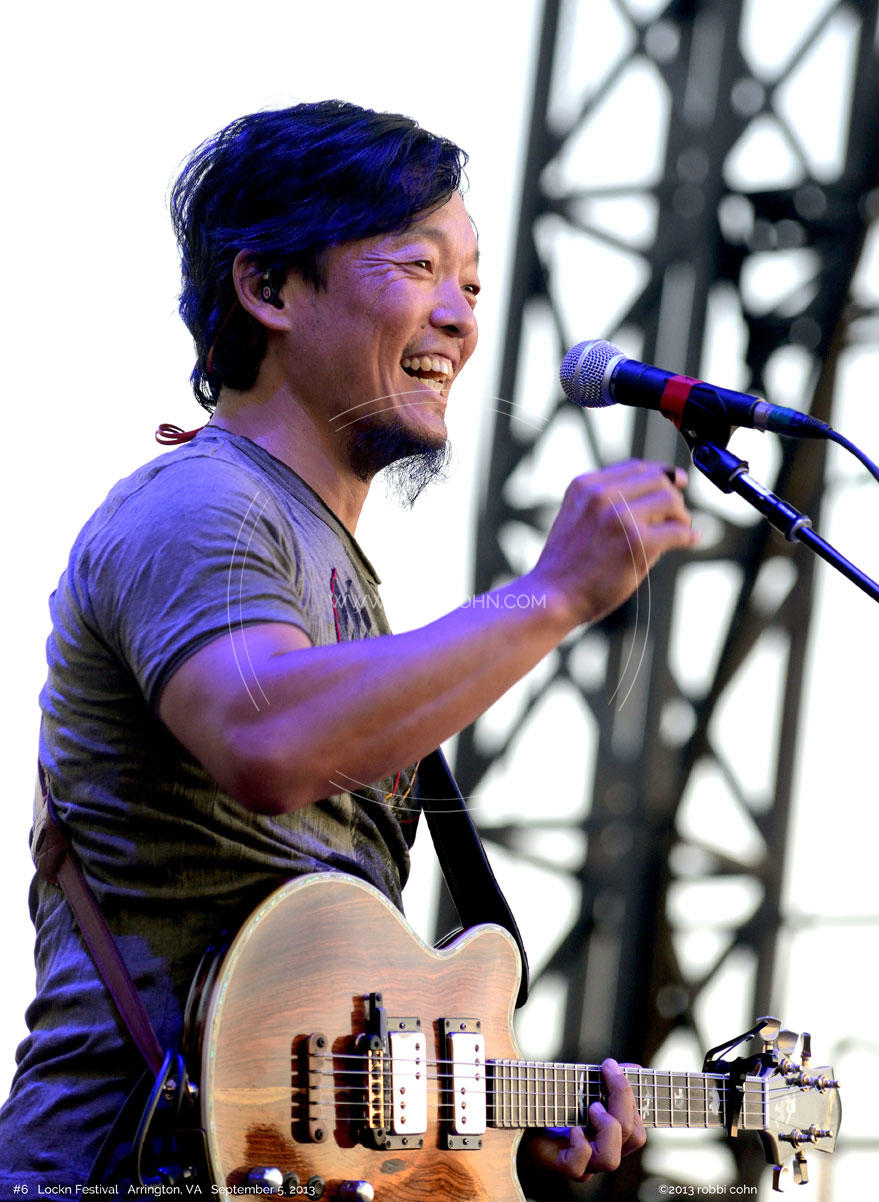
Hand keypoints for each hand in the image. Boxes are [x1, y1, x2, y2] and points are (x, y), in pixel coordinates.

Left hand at [519, 1058, 646, 1182]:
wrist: (521, 1120)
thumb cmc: (551, 1104)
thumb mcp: (579, 1088)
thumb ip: (602, 1080)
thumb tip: (627, 1067)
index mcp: (611, 1136)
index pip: (638, 1128)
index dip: (633, 1098)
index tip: (614, 1066)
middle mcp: (602, 1152)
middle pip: (634, 1138)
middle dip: (624, 1101)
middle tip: (607, 1075)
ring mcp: (584, 1163)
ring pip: (611, 1159)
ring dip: (608, 1127)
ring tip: (592, 1107)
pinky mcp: (561, 1166)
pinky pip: (578, 1166)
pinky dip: (579, 1146)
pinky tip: (572, 1129)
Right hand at [531, 459, 698, 629]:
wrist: (551, 597)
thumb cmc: (565, 567)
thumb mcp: (578, 520)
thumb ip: (608, 506)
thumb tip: (656, 504)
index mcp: (585, 486)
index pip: (635, 468)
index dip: (661, 473)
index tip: (676, 481)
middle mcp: (602, 494)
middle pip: (657, 479)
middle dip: (673, 495)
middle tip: (679, 515)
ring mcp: (620, 516)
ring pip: (670, 500)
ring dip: (681, 515)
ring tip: (681, 530)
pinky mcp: (638, 541)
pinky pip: (677, 531)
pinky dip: (689, 535)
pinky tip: (691, 541)